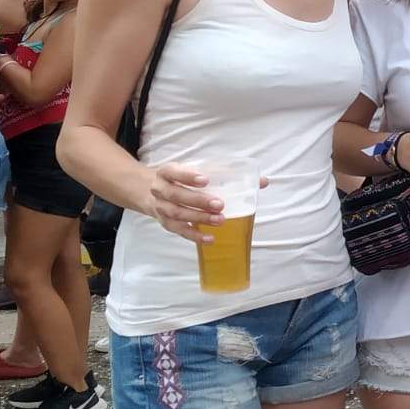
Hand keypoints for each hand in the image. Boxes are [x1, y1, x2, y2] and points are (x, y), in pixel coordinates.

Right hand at [144, 163, 269, 243]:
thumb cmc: (181, 180)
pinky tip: (210, 238)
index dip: (188, 176)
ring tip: (219, 220)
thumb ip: (225, 173)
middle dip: (198, 200)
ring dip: (199, 218)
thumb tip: (262, 181)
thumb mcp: (194, 170)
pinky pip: (179, 230)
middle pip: (176, 195)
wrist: (148, 191)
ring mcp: (161, 207)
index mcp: (167, 172)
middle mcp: (160, 189)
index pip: (174, 172)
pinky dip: (194, 236)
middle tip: (219, 204)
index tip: (205, 179)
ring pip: (177, 213)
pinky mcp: (166, 223)